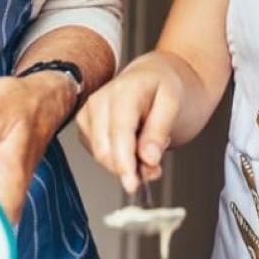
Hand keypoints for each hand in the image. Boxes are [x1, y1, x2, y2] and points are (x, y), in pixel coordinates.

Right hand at [75, 53, 181, 193]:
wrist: (155, 74)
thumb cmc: (165, 86)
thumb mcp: (174, 103)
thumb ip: (159, 131)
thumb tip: (148, 159)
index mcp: (124, 91)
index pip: (119, 133)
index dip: (125, 162)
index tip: (133, 184)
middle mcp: (99, 101)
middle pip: (106, 150)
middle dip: (129, 167)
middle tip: (154, 168)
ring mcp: (88, 113)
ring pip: (100, 156)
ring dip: (125, 164)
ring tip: (149, 151)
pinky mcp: (84, 125)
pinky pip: (98, 153)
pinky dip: (117, 158)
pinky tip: (134, 146)